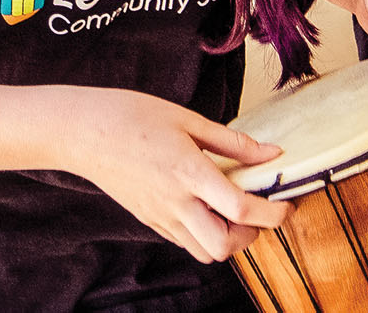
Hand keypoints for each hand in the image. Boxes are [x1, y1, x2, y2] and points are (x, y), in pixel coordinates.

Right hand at [72, 89, 292, 263]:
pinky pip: (184, 242)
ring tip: (232, 212)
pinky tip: (206, 208)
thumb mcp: (187, 119)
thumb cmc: (131, 115)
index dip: (273, 213)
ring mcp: (159, 216)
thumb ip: (232, 142)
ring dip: (227, 240)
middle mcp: (175, 202)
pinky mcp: (148, 221)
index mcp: (189, 171)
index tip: (285, 204)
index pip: (241, 209)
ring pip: (204, 252)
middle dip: (251, 236)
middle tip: (259, 211)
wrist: (82, 131)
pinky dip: (203, 234)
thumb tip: (271, 153)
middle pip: (224, 246)